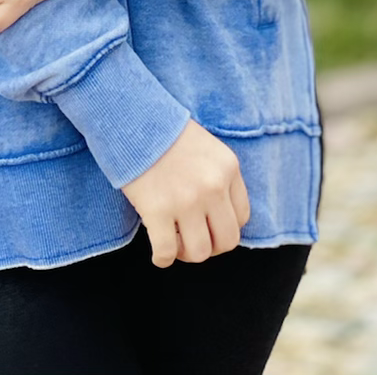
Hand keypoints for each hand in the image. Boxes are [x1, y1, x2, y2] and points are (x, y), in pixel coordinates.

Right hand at [122, 120, 250, 267]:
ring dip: (187, 254)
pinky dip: (162, 259)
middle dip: (211, 247)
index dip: (224, 228)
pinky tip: (158, 253)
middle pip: (227, 240)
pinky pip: (166, 252)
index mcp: (228, 168)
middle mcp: (213, 186)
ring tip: (175, 243)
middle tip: (193, 241)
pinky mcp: (157, 210)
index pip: (242, 217)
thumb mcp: (207, 148)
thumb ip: (218, 177)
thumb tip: (217, 216)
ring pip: (200, 253)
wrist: (134, 117)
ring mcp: (186, 200)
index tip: (209, 227)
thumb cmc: (167, 132)